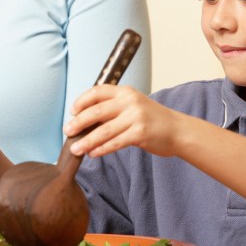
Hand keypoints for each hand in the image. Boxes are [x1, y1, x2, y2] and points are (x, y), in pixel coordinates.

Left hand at [65, 85, 183, 158]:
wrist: (178, 130)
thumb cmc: (152, 119)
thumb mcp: (133, 106)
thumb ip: (113, 109)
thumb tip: (85, 119)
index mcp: (126, 92)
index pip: (98, 91)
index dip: (82, 101)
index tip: (72, 112)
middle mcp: (130, 101)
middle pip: (97, 111)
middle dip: (79, 123)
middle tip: (67, 132)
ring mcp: (136, 117)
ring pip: (104, 130)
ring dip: (86, 140)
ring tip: (75, 149)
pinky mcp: (140, 133)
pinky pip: (115, 142)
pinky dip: (101, 149)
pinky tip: (92, 153)